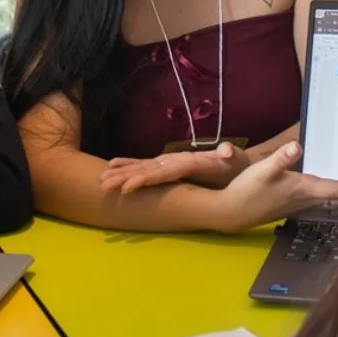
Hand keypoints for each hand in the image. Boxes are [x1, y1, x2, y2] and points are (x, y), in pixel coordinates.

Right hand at [100, 142, 258, 192]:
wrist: (235, 160)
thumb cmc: (236, 164)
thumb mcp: (235, 160)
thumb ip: (229, 155)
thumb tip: (226, 149)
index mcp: (186, 162)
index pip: (161, 172)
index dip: (144, 178)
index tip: (127, 186)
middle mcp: (174, 160)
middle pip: (145, 168)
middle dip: (124, 176)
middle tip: (103, 183)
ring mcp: (170, 162)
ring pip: (141, 167)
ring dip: (121, 173)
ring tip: (101, 178)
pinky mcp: (168, 167)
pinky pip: (144, 167)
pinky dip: (128, 167)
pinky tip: (113, 169)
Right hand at [211, 143, 337, 232]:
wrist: (232, 212)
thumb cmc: (247, 192)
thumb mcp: (262, 170)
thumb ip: (280, 158)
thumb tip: (297, 145)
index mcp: (307, 190)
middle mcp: (310, 198)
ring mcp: (304, 202)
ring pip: (337, 198)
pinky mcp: (296, 201)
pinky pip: (327, 197)